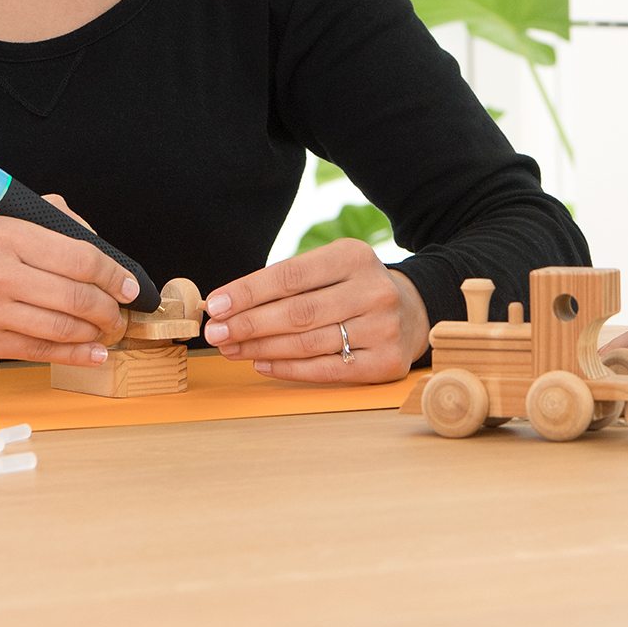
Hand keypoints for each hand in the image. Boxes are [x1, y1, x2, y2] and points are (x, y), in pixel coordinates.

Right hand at [0, 213, 138, 366]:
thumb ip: (38, 225)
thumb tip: (91, 243)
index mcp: (2, 233)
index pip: (78, 254)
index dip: (113, 273)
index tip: (129, 284)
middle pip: (76, 296)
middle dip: (110, 309)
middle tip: (122, 314)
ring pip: (61, 329)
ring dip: (96, 335)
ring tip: (108, 334)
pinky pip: (37, 352)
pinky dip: (72, 355)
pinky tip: (89, 354)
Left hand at [203, 238, 430, 383]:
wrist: (411, 311)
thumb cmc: (353, 288)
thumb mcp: (331, 268)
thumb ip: (288, 282)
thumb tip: (228, 305)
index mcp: (354, 256)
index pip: (291, 275)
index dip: (248, 292)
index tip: (216, 305)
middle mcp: (373, 290)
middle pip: (297, 312)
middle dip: (248, 324)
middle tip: (216, 333)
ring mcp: (383, 328)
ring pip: (307, 343)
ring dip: (261, 348)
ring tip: (231, 349)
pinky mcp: (385, 362)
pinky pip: (326, 370)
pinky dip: (288, 369)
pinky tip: (262, 363)